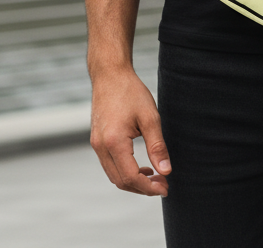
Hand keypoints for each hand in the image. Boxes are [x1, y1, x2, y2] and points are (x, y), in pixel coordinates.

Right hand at [90, 67, 170, 196]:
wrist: (110, 75)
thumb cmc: (131, 92)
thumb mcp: (150, 117)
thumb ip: (157, 147)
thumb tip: (166, 171)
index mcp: (113, 142)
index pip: (130, 177)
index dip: (148, 187)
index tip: (165, 187)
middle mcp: (101, 147)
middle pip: (120, 181)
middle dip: (142, 188)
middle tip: (163, 184)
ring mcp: (96, 145)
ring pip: (113, 175)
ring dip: (133, 181)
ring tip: (154, 176)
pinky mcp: (97, 141)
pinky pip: (110, 165)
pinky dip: (125, 171)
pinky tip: (141, 166)